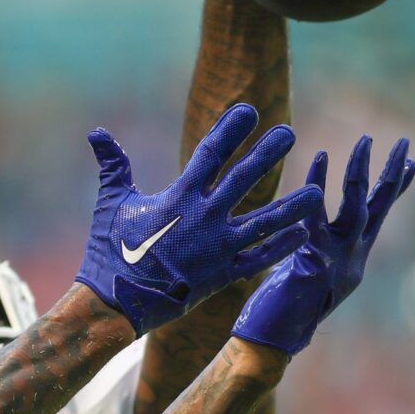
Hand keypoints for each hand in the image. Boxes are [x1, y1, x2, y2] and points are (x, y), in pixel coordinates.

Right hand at [76, 103, 323, 333]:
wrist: (117, 302)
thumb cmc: (111, 251)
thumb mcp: (111, 204)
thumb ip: (112, 166)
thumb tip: (96, 133)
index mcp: (178, 197)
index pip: (210, 154)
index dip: (231, 130)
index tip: (249, 111)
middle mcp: (204, 218)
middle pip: (245, 179)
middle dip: (268, 154)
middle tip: (289, 133)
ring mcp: (218, 248)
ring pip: (265, 222)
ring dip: (293, 205)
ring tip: (318, 191)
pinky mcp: (225, 275)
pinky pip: (261, 258)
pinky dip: (283, 246)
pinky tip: (303, 233)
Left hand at [233, 135, 414, 354]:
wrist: (273, 338)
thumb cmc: (282, 305)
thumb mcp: (308, 270)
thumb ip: (315, 246)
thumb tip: (311, 228)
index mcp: (353, 258)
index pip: (379, 216)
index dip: (396, 189)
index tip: (411, 162)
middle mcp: (353, 257)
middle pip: (380, 208)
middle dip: (392, 174)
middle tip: (404, 141)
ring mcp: (338, 261)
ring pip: (357, 209)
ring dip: (361, 173)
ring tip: (366, 142)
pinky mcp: (315, 264)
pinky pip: (316, 220)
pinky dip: (316, 189)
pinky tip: (319, 159)